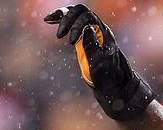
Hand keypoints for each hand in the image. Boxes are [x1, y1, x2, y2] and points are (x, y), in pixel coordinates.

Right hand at [44, 4, 153, 119]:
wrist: (113, 84)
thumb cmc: (108, 76)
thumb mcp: (99, 63)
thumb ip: (92, 46)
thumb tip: (87, 28)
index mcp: (104, 34)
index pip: (89, 18)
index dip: (76, 26)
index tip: (70, 43)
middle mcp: (98, 29)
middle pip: (81, 11)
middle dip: (68, 19)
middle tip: (60, 35)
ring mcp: (91, 32)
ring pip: (76, 13)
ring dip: (62, 15)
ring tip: (48, 20)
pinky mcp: (83, 36)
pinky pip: (72, 21)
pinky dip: (60, 18)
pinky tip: (48, 20)